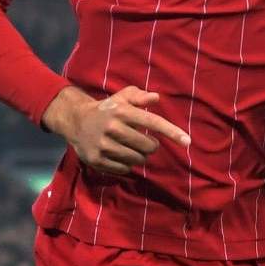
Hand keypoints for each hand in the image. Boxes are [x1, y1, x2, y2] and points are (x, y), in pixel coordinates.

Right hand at [42, 86, 190, 174]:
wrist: (76, 121)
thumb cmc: (106, 109)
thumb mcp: (121, 97)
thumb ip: (139, 96)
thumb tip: (156, 98)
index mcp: (122, 111)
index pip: (153, 122)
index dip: (172, 132)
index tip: (188, 142)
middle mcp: (112, 127)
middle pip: (149, 146)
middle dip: (151, 146)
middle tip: (144, 142)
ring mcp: (103, 145)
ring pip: (137, 160)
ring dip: (139, 156)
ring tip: (130, 148)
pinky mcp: (96, 159)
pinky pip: (124, 169)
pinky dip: (126, 165)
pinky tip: (119, 155)